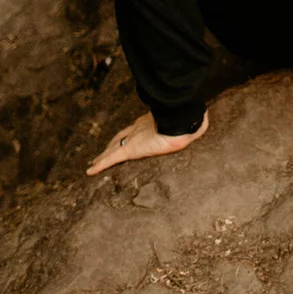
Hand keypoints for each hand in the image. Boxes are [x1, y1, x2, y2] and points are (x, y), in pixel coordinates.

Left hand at [86, 109, 207, 175]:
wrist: (182, 122)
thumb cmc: (188, 122)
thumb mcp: (190, 124)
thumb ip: (192, 124)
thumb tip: (203, 122)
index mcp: (152, 123)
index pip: (136, 129)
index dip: (129, 133)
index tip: (125, 137)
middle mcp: (139, 129)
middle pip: (120, 137)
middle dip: (112, 144)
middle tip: (104, 150)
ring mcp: (133, 139)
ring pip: (112, 149)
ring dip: (102, 156)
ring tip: (93, 164)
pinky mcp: (130, 150)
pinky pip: (110, 159)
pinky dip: (99, 165)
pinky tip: (89, 171)